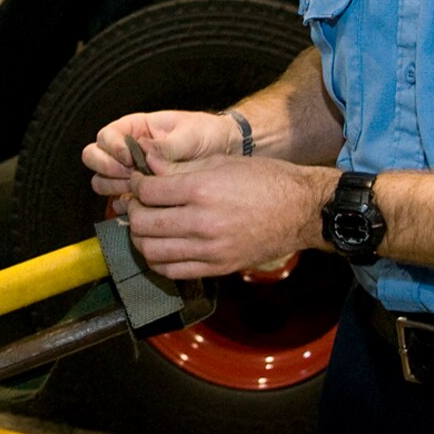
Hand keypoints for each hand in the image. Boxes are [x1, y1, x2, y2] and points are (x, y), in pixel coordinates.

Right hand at [83, 110, 242, 200]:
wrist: (225, 152)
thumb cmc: (207, 135)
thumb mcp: (191, 134)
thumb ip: (167, 145)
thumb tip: (145, 151)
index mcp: (136, 128)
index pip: (106, 136)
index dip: (112, 147)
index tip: (129, 157)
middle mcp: (127, 149)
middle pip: (95, 158)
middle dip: (108, 168)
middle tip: (130, 174)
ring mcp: (131, 172)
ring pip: (102, 181)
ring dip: (114, 186)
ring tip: (137, 190)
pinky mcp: (139, 192)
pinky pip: (119, 200)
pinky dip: (123, 204)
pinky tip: (138, 205)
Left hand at [123, 156, 336, 279]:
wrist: (300, 210)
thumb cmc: (265, 180)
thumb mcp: (221, 162)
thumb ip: (179, 166)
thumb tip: (146, 164)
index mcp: (202, 190)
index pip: (147, 192)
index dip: (136, 185)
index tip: (138, 182)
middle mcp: (202, 222)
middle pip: (143, 223)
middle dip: (132, 211)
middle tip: (138, 203)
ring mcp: (210, 249)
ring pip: (152, 251)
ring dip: (140, 238)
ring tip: (147, 226)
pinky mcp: (218, 267)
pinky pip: (173, 271)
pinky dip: (158, 260)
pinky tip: (161, 246)